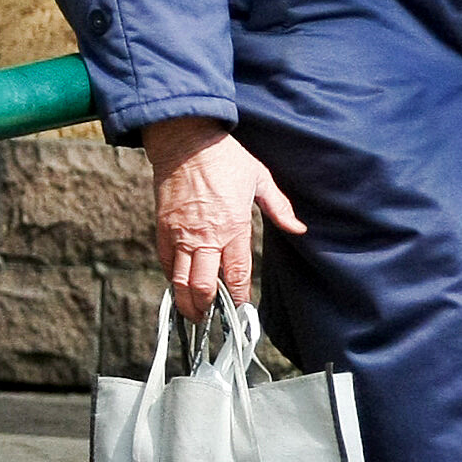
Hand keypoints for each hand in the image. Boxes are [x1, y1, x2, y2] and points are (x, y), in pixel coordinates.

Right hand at [143, 117, 305, 318]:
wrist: (184, 140)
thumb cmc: (225, 158)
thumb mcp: (259, 178)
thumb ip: (279, 207)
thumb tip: (299, 228)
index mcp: (232, 226)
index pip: (236, 273)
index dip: (238, 296)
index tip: (241, 308)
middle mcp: (205, 236)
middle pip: (203, 286)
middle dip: (207, 308)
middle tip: (212, 321)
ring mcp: (180, 234)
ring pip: (179, 280)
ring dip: (186, 301)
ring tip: (193, 315)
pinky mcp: (163, 228)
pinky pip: (165, 262)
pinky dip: (172, 279)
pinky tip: (178, 287)